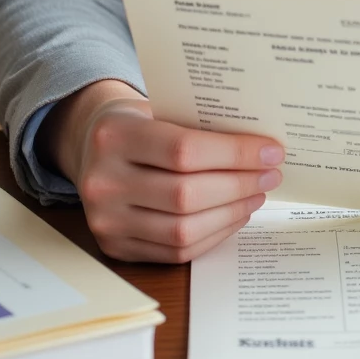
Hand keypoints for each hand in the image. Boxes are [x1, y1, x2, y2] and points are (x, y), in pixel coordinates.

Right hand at [38, 80, 284, 262]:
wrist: (89, 146)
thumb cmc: (137, 121)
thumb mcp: (159, 107)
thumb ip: (199, 124)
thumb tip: (261, 145)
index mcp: (114, 135)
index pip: (184, 150)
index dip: (234, 154)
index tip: (271, 151)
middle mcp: (103, 182)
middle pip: (186, 195)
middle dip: (239, 185)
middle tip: (270, 174)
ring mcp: (105, 221)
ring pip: (182, 229)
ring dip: (230, 214)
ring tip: (256, 194)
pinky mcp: (115, 248)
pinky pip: (174, 251)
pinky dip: (212, 235)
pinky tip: (233, 215)